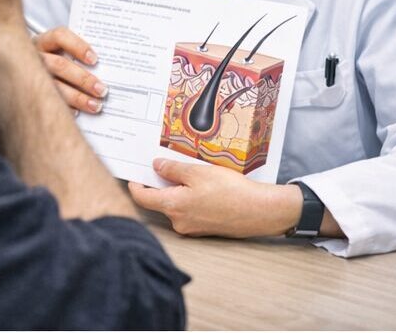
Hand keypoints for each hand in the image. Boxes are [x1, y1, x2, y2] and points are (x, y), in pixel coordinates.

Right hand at [33, 26, 107, 112]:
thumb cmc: (47, 60)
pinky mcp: (29, 93)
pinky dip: (63, 108)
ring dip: (78, 97)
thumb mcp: (55, 51)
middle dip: (83, 79)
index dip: (78, 47)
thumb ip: (73, 55)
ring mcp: (28, 76)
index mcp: (43, 42)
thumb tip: (101, 68)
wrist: (20, 69)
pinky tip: (76, 113)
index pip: (59, 37)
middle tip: (102, 90)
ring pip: (54, 86)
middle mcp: (34, 57)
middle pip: (59, 65)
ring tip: (95, 105)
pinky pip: (47, 102)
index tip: (95, 60)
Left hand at [128, 158, 301, 237]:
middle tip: (165, 167)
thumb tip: (156, 166)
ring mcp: (191, 228)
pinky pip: (188, 212)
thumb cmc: (231, 192)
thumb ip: (173, 170)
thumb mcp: (198, 172)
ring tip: (192, 175)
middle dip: (159, 185)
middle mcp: (178, 221)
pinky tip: (203, 189)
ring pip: (174, 206)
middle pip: (158, 201)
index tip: (134, 175)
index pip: (142, 198)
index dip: (135, 185)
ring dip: (177, 191)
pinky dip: (189, 199)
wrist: (260, 212)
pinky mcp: (203, 229)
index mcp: (173, 206)